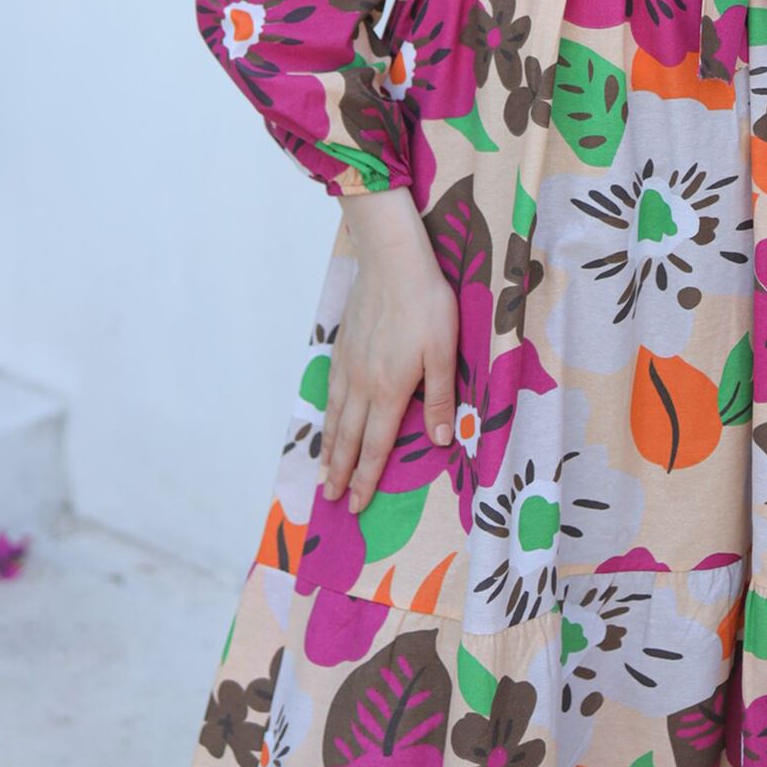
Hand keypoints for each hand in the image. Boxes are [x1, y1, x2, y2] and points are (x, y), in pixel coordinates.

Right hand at [320, 186, 458, 513]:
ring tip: (322, 470)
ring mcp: (347, 363)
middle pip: (347, 437)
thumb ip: (439, 397)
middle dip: (340, 472)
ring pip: (334, 415)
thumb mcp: (444, 351)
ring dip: (328, 447)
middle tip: (329, 499)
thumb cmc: (426, 304)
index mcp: (388, 390)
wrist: (392, 260)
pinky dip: (326, 413)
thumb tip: (439, 441)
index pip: (375, 446)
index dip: (366, 478)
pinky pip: (330, 390)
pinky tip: (327, 416)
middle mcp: (361, 383)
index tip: (355, 505)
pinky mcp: (342, 344)